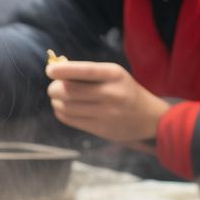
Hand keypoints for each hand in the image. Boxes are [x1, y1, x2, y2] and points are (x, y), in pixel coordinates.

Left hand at [46, 60, 169, 143]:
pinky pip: (70, 120)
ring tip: (58, 98)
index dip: (63, 70)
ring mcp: (106, 113)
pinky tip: (63, 108)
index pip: (84, 70)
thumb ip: (87, 73)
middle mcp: (111, 93)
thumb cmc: (124, 90)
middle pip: (69, 91)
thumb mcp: (114, 75)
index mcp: (115, 74)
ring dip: (56, 101)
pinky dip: (60, 112)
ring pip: (66, 106)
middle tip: (54, 87)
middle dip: (54, 88)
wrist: (149, 118)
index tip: (50, 70)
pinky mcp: (101, 129)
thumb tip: (56, 71)